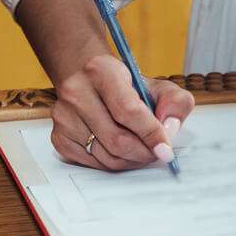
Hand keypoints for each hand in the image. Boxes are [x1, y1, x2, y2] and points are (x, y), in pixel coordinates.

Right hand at [49, 54, 194, 170]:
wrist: (89, 79)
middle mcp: (76, 93)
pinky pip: (93, 163)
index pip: (129, 111)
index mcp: (102, 72)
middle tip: (158, 153)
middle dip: (144, 152)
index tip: (166, 149)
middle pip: (117, 139)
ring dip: (131, 160)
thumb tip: (170, 128)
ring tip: (143, 151)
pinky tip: (122, 150)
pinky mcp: (59, 137)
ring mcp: (64, 117)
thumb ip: (175, 102)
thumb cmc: (127, 85)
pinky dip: (114, 162)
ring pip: (106, 156)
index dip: (151, 134)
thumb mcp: (157, 85)